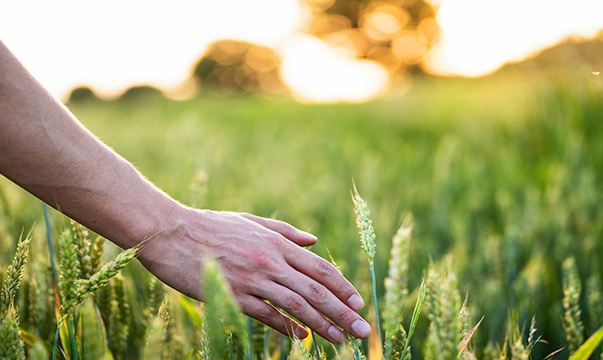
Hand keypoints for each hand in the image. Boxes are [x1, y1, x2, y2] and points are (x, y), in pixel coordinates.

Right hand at [137, 207, 371, 342]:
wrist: (171, 232)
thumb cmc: (211, 225)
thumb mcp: (251, 221)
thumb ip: (285, 232)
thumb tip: (314, 240)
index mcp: (277, 243)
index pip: (320, 269)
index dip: (343, 287)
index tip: (358, 302)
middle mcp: (270, 261)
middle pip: (316, 290)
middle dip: (343, 312)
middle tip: (363, 329)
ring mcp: (252, 280)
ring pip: (296, 306)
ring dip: (322, 324)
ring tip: (342, 340)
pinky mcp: (233, 296)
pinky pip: (266, 315)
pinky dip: (287, 327)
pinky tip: (302, 337)